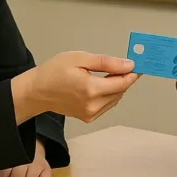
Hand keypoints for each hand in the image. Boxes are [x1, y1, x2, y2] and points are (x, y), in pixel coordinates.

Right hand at [19, 51, 138, 122]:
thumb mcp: (80, 58)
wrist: (36, 91)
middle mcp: (93, 105)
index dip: (133, 73)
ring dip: (116, 86)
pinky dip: (108, 94)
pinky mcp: (88, 117)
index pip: (122, 83)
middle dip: (124, 78)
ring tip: (106, 73)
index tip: (139, 65)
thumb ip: (106, 62)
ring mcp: (90, 114)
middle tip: (121, 65)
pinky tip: (98, 84)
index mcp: (91, 89)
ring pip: (115, 98)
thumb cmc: (54, 71)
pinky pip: (106, 104)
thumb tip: (128, 65)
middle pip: (120, 91)